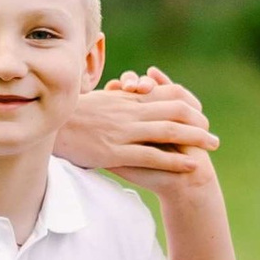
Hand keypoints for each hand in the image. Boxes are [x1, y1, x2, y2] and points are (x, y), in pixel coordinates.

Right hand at [57, 66, 217, 184]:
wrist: (47, 127)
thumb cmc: (68, 115)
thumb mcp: (96, 101)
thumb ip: (115, 99)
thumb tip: (126, 95)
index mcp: (125, 101)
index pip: (164, 95)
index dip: (186, 104)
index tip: (198, 113)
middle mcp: (129, 113)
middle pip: (174, 111)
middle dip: (197, 122)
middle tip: (211, 133)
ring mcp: (124, 132)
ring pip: (168, 131)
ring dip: (195, 138)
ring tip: (213, 145)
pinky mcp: (116, 152)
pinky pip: (151, 155)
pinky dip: (173, 159)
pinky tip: (189, 164)